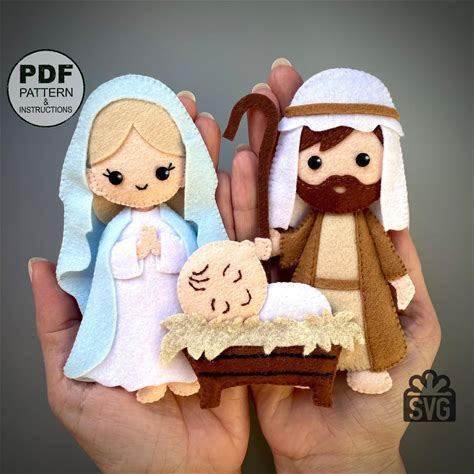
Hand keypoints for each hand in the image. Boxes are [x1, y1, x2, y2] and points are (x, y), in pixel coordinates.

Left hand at [30, 93, 248, 472]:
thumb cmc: (121, 435)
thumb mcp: (72, 380)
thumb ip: (59, 323)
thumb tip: (38, 263)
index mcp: (133, 291)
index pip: (133, 224)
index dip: (135, 178)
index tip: (138, 134)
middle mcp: (174, 281)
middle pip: (179, 211)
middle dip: (182, 160)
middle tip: (187, 112)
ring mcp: (212, 290)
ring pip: (217, 221)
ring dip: (217, 174)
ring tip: (217, 130)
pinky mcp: (246, 307)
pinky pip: (250, 255)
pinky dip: (252, 215)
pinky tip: (252, 177)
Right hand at [228, 59, 440, 472]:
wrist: (334, 439)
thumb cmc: (379, 387)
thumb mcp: (411, 323)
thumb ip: (405, 271)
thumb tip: (401, 219)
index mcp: (344, 257)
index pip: (333, 189)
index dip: (327, 145)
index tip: (318, 100)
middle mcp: (305, 256)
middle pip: (291, 188)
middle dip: (283, 135)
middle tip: (273, 85)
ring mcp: (271, 272)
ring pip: (259, 208)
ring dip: (253, 162)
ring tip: (243, 121)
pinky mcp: (243, 295)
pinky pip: (234, 247)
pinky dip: (231, 209)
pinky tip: (227, 173)